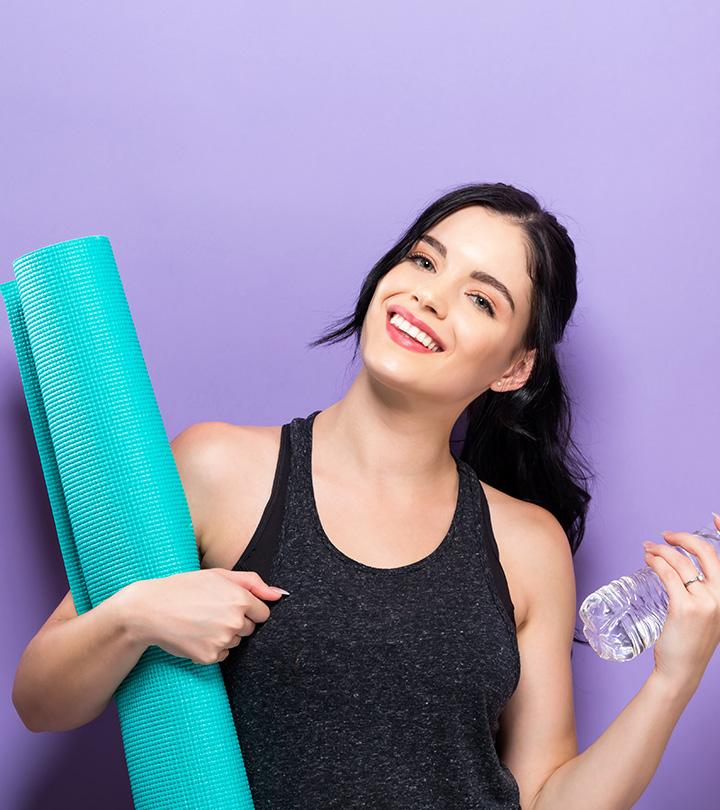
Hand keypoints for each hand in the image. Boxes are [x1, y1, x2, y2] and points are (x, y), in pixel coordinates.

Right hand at [124, 569, 287, 664]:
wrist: (151, 610)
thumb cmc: (186, 587)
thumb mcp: (219, 575)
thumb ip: (254, 583)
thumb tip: (280, 595)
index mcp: (241, 599)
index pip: (263, 613)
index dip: (249, 608)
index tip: (231, 604)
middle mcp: (235, 621)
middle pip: (250, 628)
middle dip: (237, 621)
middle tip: (212, 611)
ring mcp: (223, 640)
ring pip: (236, 642)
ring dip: (225, 635)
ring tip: (201, 621)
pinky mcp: (210, 657)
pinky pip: (222, 654)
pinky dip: (212, 647)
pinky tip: (196, 635)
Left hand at [643, 512, 719, 693]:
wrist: (681, 671)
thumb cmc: (689, 642)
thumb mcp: (704, 613)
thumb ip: (700, 591)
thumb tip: (678, 565)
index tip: (714, 517)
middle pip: (705, 553)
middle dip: (683, 539)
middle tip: (665, 537)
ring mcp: (705, 602)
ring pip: (680, 562)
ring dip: (661, 551)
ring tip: (648, 550)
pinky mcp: (684, 607)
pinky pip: (668, 575)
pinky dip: (656, 563)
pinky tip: (648, 561)